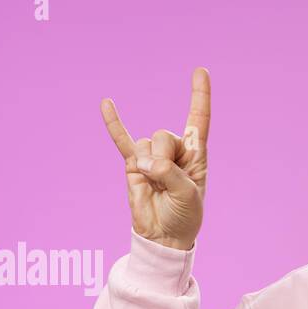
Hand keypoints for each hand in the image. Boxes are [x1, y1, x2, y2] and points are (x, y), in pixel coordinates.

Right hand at [101, 67, 210, 250]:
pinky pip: (122, 140)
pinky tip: (106, 104)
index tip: (201, 71)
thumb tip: (142, 162)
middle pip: (165, 135)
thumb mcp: (187, 195)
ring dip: (150, 165)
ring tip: (155, 186)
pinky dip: (114, 124)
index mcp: (196, 154)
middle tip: (168, 182)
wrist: (164, 236)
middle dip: (164, 158)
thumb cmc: (184, 216)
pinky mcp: (133, 164)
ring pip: (146, 144)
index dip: (200, 96)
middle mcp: (174, 151)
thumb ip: (168, 174)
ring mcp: (152, 156)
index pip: (198, 119)